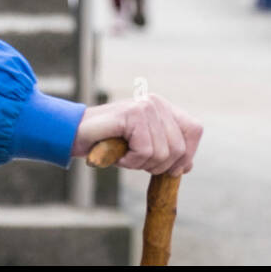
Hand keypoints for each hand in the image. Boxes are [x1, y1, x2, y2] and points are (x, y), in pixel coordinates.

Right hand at [71, 94, 201, 176]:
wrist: (75, 136)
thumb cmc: (108, 144)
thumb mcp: (142, 149)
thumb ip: (166, 152)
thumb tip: (188, 166)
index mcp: (163, 108)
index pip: (194, 130)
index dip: (187, 153)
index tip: (172, 168)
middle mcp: (157, 103)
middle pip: (179, 147)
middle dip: (159, 165)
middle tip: (136, 160)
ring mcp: (146, 106)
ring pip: (162, 153)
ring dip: (140, 164)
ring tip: (123, 154)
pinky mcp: (134, 113)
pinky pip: (145, 151)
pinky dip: (129, 161)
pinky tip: (116, 152)